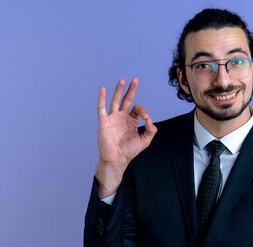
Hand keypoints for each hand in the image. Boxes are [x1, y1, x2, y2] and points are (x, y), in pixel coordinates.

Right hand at [95, 78, 156, 196]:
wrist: (116, 159)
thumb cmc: (129, 151)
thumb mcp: (145, 141)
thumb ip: (151, 130)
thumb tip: (150, 119)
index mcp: (131, 121)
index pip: (137, 109)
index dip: (143, 111)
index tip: (146, 118)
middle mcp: (122, 117)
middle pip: (126, 100)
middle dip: (131, 90)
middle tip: (135, 80)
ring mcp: (112, 118)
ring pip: (115, 101)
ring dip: (119, 90)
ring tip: (122, 80)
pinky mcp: (104, 121)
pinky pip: (101, 108)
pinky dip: (101, 98)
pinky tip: (103, 89)